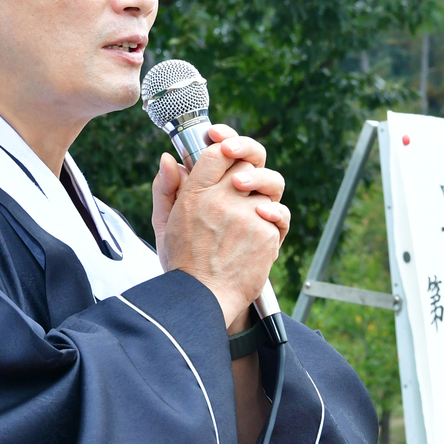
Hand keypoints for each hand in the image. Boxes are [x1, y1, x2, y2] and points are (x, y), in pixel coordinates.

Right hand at [151, 125, 289, 330]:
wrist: (203, 300)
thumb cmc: (183, 263)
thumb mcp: (164, 223)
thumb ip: (166, 188)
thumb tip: (169, 159)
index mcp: (194, 194)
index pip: (216, 152)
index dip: (226, 143)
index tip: (227, 147)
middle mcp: (220, 200)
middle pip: (247, 162)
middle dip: (250, 165)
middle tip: (245, 179)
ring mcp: (245, 215)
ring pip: (269, 186)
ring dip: (264, 195)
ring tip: (255, 210)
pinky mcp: (265, 233)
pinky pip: (279, 215)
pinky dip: (273, 222)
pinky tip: (259, 234)